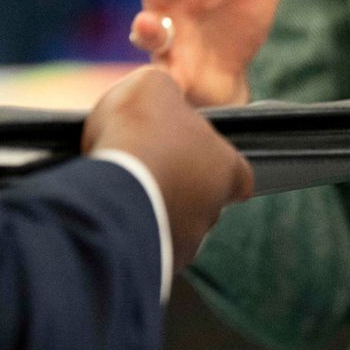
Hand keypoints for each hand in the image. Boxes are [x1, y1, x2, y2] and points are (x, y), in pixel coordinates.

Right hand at [83, 67, 253, 271]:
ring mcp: (186, 242)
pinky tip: (108, 215)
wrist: (111, 189)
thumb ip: (165, 90)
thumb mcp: (153, 85)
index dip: (221, 166)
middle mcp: (213, 210)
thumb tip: (160, 95)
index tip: (199, 160)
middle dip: (177, 188)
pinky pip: (145, 246)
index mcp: (227, 169)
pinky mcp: (156, 264)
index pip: (240, 175)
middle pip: (201, 199)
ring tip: (121, 193)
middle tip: (145, 170)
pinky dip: (131, 233)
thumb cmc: (140, 133)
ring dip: (153, 211)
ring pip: (173, 226)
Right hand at [129, 0, 289, 106]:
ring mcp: (167, 37)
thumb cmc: (237, 19)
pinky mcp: (172, 71)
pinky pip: (161, 74)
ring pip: (148, 30)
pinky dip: (160, 77)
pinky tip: (163, 78)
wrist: (231, 72)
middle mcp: (171, 1)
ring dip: (147, 27)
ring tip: (148, 24)